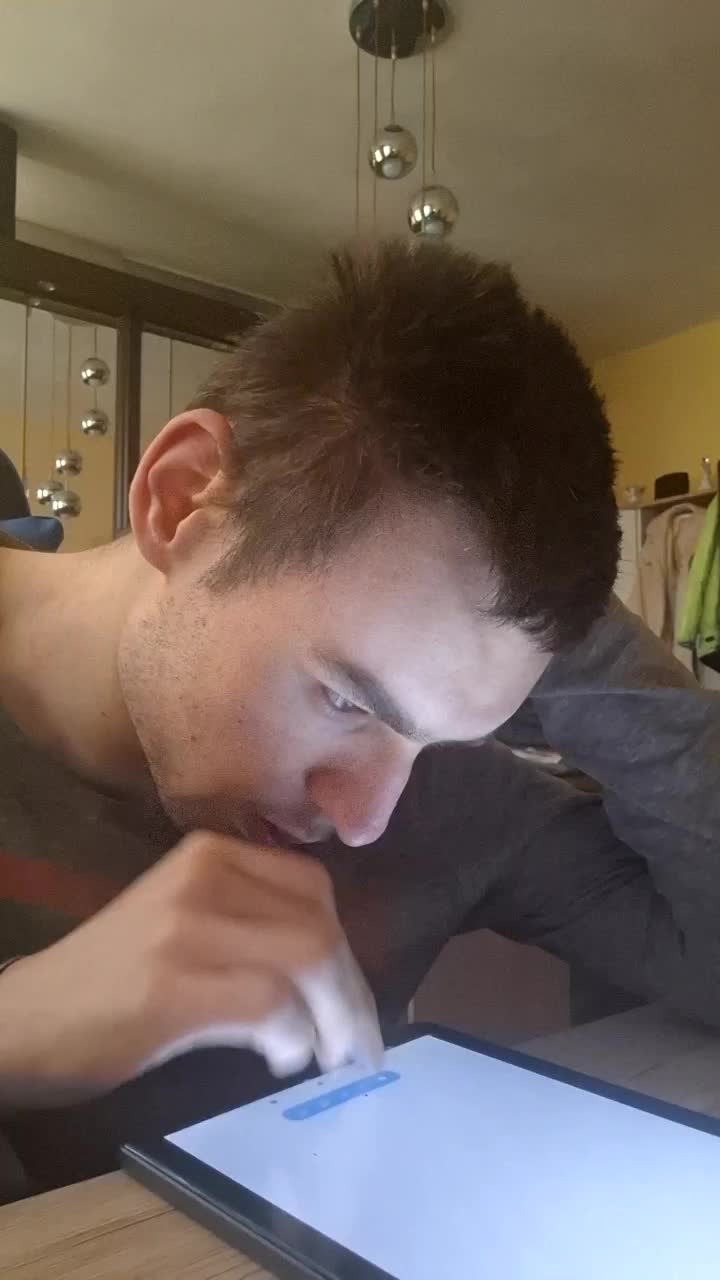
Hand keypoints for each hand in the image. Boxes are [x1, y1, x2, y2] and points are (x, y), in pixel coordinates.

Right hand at [0, 832, 382, 1106]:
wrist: (26, 1019)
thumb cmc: (111, 979)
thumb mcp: (184, 919)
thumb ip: (250, 922)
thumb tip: (334, 969)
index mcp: (209, 853)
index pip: (312, 886)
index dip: (345, 945)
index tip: (352, 995)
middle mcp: (203, 876)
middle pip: (318, 926)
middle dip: (350, 993)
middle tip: (354, 1045)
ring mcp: (187, 927)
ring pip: (306, 959)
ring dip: (334, 1020)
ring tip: (324, 1055)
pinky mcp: (172, 987)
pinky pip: (270, 1004)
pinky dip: (292, 1038)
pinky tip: (279, 1058)